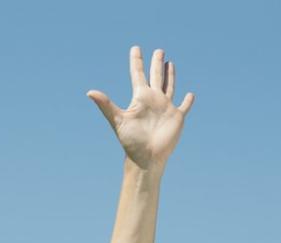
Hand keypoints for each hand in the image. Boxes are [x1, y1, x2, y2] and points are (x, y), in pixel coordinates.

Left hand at [87, 46, 194, 169]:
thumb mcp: (118, 120)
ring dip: (170, 75)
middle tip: (158, 50)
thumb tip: (89, 92)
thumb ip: (105, 105)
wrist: (146, 157)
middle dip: (156, 63)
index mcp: (140, 98)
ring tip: (170, 63)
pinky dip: (188, 101)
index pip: (137, 74)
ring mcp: (165, 108)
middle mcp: (153, 100)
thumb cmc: (131, 141)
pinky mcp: (177, 117)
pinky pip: (184, 106)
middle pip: (155, 76)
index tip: (135, 48)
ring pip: (169, 86)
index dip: (137, 61)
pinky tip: (190, 94)